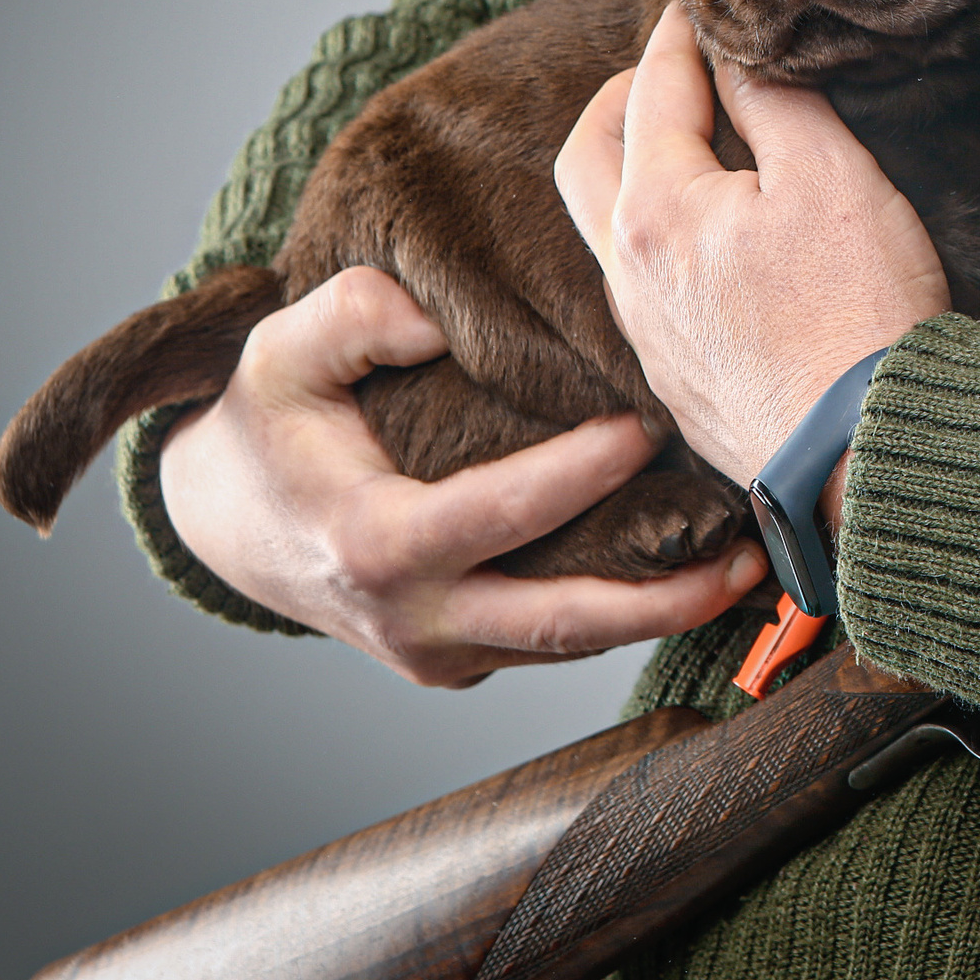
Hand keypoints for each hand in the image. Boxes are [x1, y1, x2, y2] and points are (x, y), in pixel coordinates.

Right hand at [160, 266, 766, 687]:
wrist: (226, 522)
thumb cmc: (265, 425)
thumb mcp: (278, 352)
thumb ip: (350, 317)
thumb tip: (434, 318)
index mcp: (377, 548)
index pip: (502, 515)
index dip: (580, 474)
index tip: (648, 425)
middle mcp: (418, 621)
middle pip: (565, 624)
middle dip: (667, 598)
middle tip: (751, 554)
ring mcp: (445, 654)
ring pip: (573, 644)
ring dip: (665, 611)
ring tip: (753, 567)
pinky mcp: (466, 662)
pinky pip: (556, 642)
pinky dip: (625, 611)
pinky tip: (693, 572)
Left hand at [554, 4, 948, 490]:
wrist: (867, 452)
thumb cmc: (858, 310)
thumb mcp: (834, 176)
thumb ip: (776, 101)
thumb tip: (738, 53)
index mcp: (655, 209)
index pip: (654, 89)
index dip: (681, 35)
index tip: (699, 3)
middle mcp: (629, 273)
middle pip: (585, 156)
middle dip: (623, 99)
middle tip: (673, 73)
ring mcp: (646, 336)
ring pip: (609, 229)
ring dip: (636, 172)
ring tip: (694, 150)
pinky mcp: (676, 384)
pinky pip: (642, 289)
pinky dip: (661, 238)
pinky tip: (712, 245)